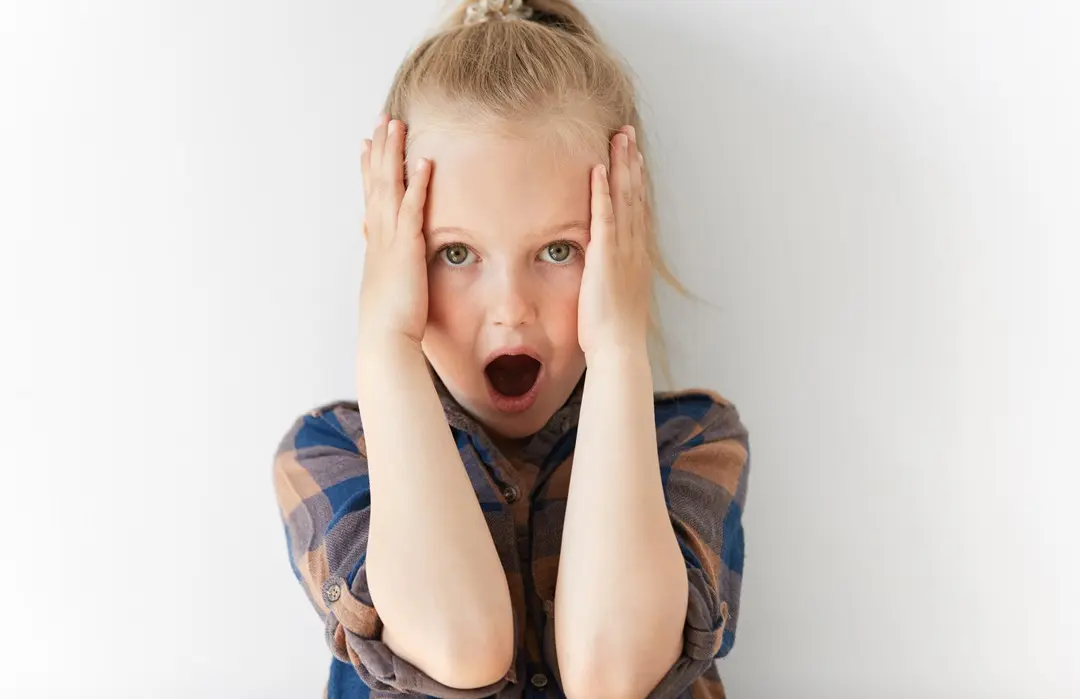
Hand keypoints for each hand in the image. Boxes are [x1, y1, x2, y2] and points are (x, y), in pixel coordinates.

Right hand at [358, 114, 432, 347]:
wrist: (384, 340)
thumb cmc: (389, 322)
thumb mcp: (385, 288)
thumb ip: (386, 269)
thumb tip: (384, 262)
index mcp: (374, 244)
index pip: (371, 197)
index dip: (369, 169)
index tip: (368, 144)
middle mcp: (378, 237)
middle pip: (377, 183)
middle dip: (379, 149)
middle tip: (382, 119)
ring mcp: (390, 240)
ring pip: (390, 188)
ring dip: (394, 155)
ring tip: (397, 125)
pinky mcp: (406, 249)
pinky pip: (412, 209)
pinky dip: (417, 184)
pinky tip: (424, 161)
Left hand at [577, 125, 651, 359]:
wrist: (619, 349)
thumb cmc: (614, 331)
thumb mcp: (617, 296)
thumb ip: (613, 276)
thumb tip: (606, 270)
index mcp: (637, 256)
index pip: (637, 209)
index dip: (636, 180)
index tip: (633, 156)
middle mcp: (634, 248)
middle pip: (635, 195)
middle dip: (631, 162)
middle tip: (628, 133)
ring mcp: (622, 251)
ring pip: (624, 199)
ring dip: (621, 166)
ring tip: (619, 139)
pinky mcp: (605, 257)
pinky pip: (604, 218)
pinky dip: (603, 192)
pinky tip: (599, 170)